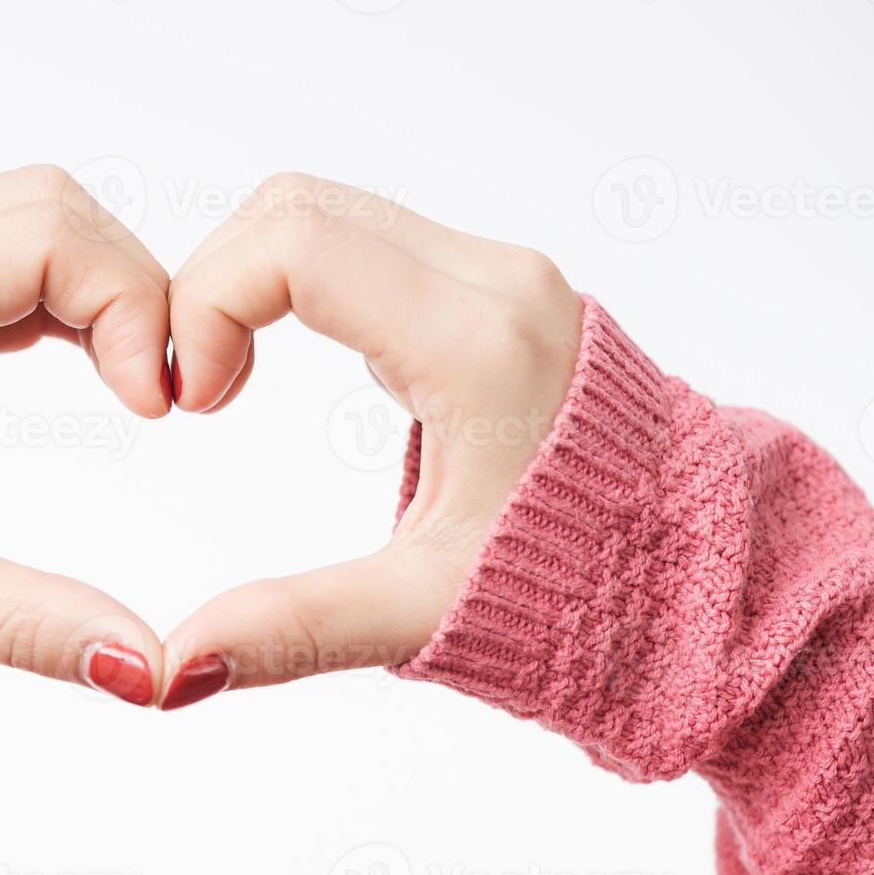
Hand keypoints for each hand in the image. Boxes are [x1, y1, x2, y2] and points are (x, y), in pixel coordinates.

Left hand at [0, 165, 171, 705]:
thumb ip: (29, 624)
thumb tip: (151, 670)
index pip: (46, 235)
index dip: (131, 304)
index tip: (156, 407)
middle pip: (44, 204)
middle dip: (127, 282)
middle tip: (158, 387)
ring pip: (20, 222)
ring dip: (94, 287)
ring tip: (131, 383)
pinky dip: (54, 302)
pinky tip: (84, 368)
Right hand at [157, 173, 583, 709]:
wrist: (697, 564)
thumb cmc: (582, 590)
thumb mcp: (424, 611)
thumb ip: (294, 627)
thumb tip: (176, 667)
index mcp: (478, 346)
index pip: (295, 245)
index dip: (206, 302)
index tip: (195, 397)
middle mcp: (494, 282)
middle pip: (296, 207)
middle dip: (213, 284)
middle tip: (199, 388)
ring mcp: (497, 272)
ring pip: (325, 210)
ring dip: (250, 275)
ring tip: (228, 377)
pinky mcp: (488, 283)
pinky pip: (361, 237)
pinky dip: (294, 278)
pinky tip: (277, 356)